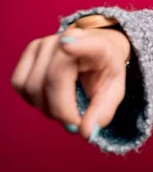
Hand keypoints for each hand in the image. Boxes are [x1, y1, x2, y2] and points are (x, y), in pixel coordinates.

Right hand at [10, 27, 130, 139]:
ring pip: (32, 86)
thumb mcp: (114, 91)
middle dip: (61, 112)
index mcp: (99, 46)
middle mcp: (69, 38)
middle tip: (75, 124)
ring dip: (46, 109)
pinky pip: (20, 84)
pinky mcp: (30, 50)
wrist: (97, 52)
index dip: (77, 45)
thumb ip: (103, 111)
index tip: (67, 44)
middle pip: (52, 80)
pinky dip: (32, 100)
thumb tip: (86, 132)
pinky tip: (50, 99)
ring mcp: (45, 42)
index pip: (89, 44)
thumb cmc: (105, 71)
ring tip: (65, 109)